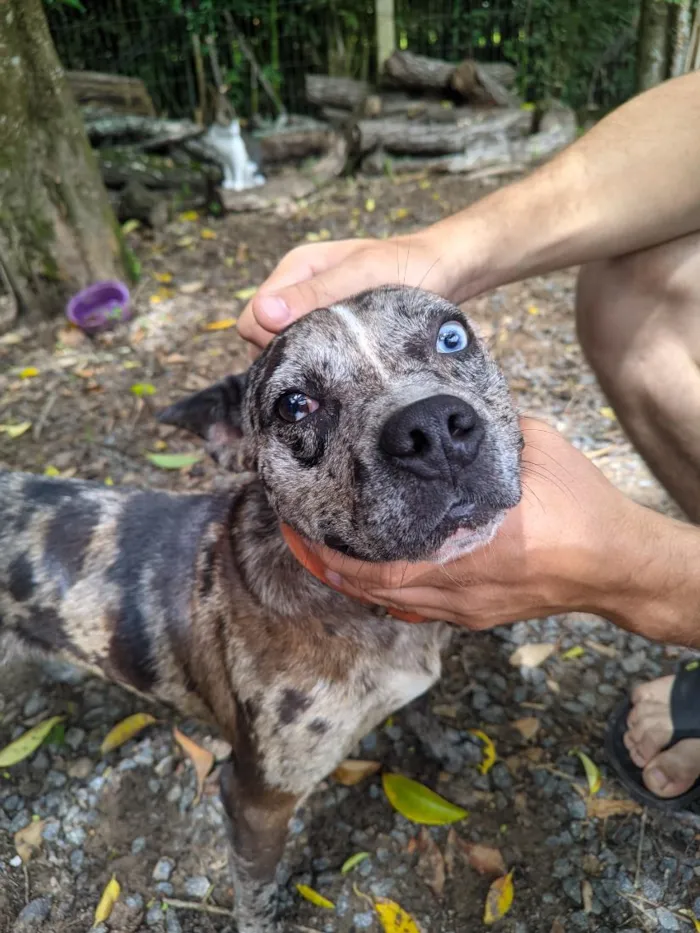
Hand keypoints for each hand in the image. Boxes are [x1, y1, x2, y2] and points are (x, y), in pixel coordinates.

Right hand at [237, 233, 455, 354]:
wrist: (444, 270)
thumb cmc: (406, 267)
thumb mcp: (362, 276)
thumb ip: (314, 294)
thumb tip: (264, 313)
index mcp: (296, 268)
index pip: (253, 318)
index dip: (272, 341)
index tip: (311, 351)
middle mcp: (297, 289)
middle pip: (260, 336)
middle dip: (284, 353)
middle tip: (327, 363)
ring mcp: (311, 309)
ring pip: (281, 347)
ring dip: (302, 360)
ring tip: (338, 366)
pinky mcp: (329, 328)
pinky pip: (306, 351)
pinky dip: (317, 363)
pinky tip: (343, 369)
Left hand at [284, 419, 647, 629]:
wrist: (618, 564)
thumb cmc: (582, 505)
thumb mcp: (535, 450)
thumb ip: (486, 432)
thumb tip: (449, 410)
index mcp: (467, 547)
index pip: (377, 566)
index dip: (329, 552)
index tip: (301, 525)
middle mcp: (458, 587)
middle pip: (371, 591)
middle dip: (328, 566)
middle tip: (301, 534)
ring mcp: (466, 608)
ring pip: (390, 604)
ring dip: (354, 580)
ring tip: (326, 549)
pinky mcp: (476, 616)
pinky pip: (417, 608)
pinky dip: (387, 590)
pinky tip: (378, 566)